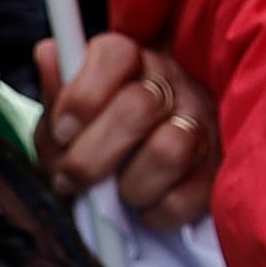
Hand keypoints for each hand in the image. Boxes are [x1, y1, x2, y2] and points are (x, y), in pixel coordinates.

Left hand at [36, 32, 216, 226]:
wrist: (131, 183)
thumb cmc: (95, 143)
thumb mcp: (66, 121)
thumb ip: (57, 95)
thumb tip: (48, 55)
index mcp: (133, 63)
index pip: (115, 54)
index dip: (84, 94)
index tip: (63, 131)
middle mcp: (174, 84)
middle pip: (139, 106)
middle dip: (93, 154)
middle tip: (71, 178)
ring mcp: (203, 125)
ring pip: (169, 149)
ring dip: (130, 185)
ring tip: (116, 194)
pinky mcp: (216, 171)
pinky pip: (186, 196)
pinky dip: (155, 212)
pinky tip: (144, 207)